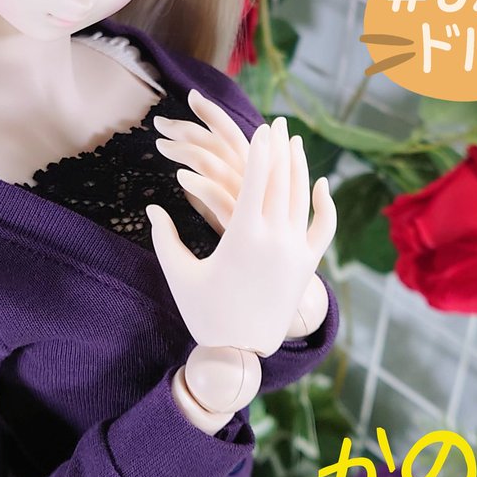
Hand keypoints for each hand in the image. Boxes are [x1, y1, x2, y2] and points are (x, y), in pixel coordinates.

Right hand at [145, 117, 329, 355]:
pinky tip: (321, 184)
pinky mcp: (307, 267)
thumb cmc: (205, 314)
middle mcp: (276, 239)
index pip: (256, 181)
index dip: (259, 151)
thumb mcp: (179, 275)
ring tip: (294, 142)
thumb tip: (151, 208)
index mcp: (243, 236)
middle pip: (282, 182)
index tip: (261, 127)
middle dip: (279, 149)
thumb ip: (165, 238)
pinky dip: (324, 204)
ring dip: (299, 167)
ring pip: (302, 198)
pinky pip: (322, 228)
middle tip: (278, 123)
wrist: (241, 354)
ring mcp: (296, 252)